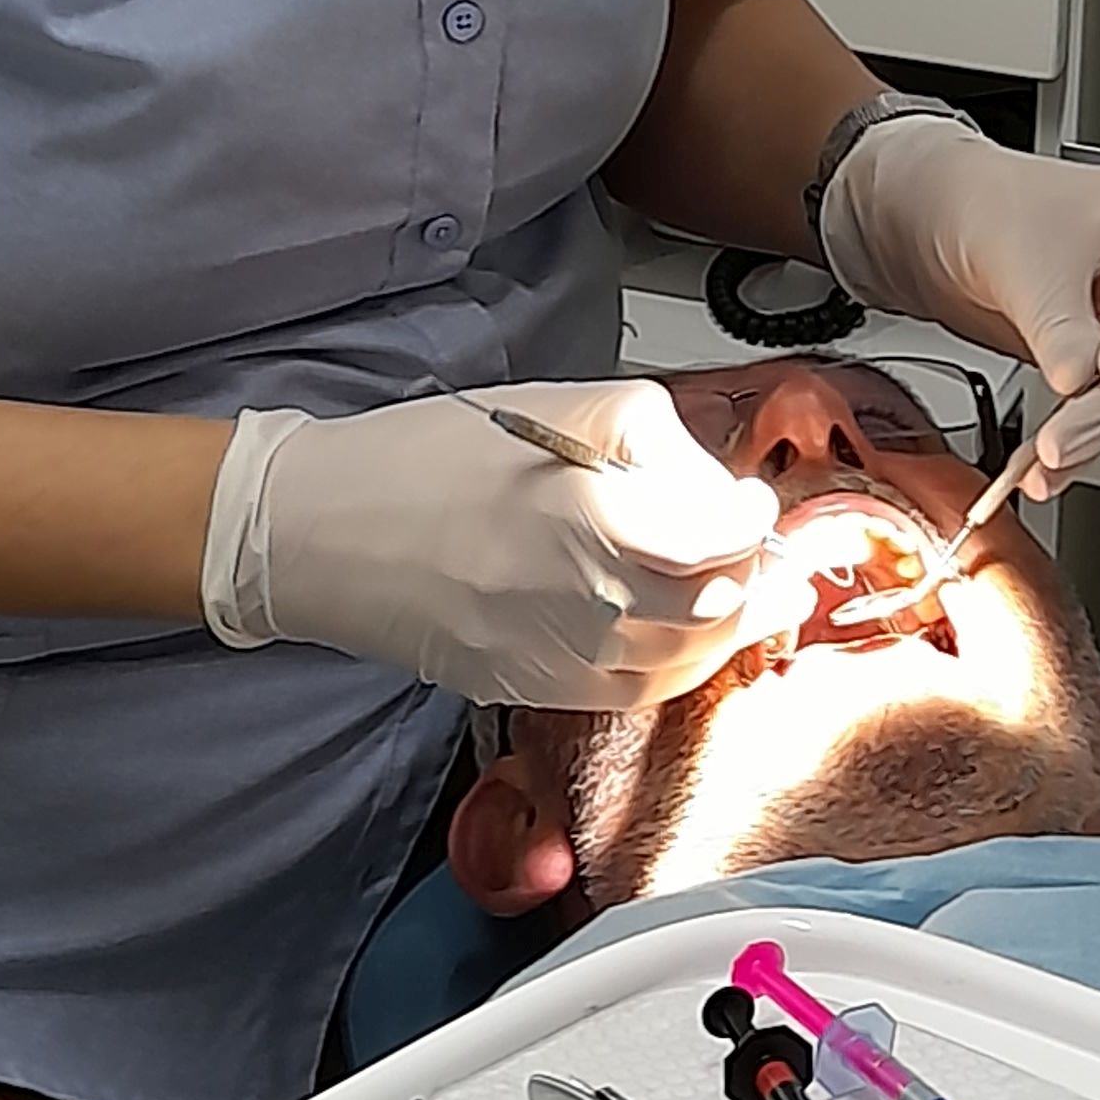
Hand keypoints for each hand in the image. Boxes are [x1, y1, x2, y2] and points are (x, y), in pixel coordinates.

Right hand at [198, 379, 791, 707]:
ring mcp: (554, 657)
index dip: (751, 522)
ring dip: (726, 631)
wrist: (323, 530)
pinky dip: (672, 668)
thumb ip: (648, 439)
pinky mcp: (530, 689)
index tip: (753, 503)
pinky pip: (630, 693)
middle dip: (757, 582)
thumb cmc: (426, 458)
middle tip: (776, 558)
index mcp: (586, 517)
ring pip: (682, 664)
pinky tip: (679, 636)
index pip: (717, 540)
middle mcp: (579, 600)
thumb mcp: (552, 406)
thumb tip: (711, 483)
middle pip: (713, 610)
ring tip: (746, 599)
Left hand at [819, 119, 1099, 479]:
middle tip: (1070, 433)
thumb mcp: (1026, 259)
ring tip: (1049, 458)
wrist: (929, 220)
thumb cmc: (985, 200)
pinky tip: (1043, 466)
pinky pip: (1097, 411)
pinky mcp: (1094, 362)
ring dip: (1093, 432)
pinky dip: (1072, 441)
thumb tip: (1080, 383)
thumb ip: (1060, 326)